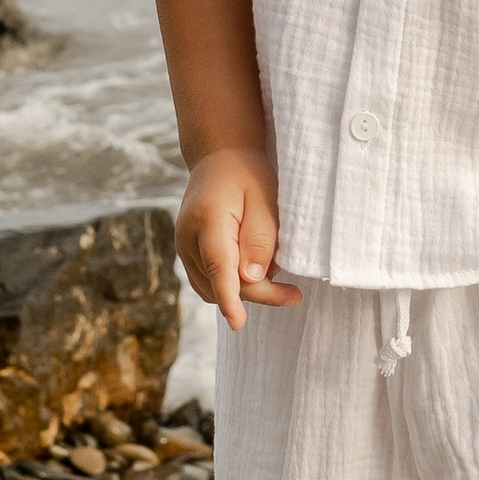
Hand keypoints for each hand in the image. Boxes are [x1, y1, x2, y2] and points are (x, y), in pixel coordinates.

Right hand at [176, 148, 301, 328]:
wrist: (220, 157)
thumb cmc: (247, 174)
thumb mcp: (264, 199)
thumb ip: (260, 239)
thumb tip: (252, 278)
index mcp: (207, 220)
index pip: (219, 266)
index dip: (230, 297)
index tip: (238, 322)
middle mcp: (187, 238)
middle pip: (220, 283)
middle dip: (257, 293)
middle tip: (294, 295)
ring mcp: (184, 248)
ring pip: (214, 287)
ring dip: (245, 291)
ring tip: (278, 278)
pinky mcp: (189, 254)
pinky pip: (210, 281)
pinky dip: (233, 283)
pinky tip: (256, 271)